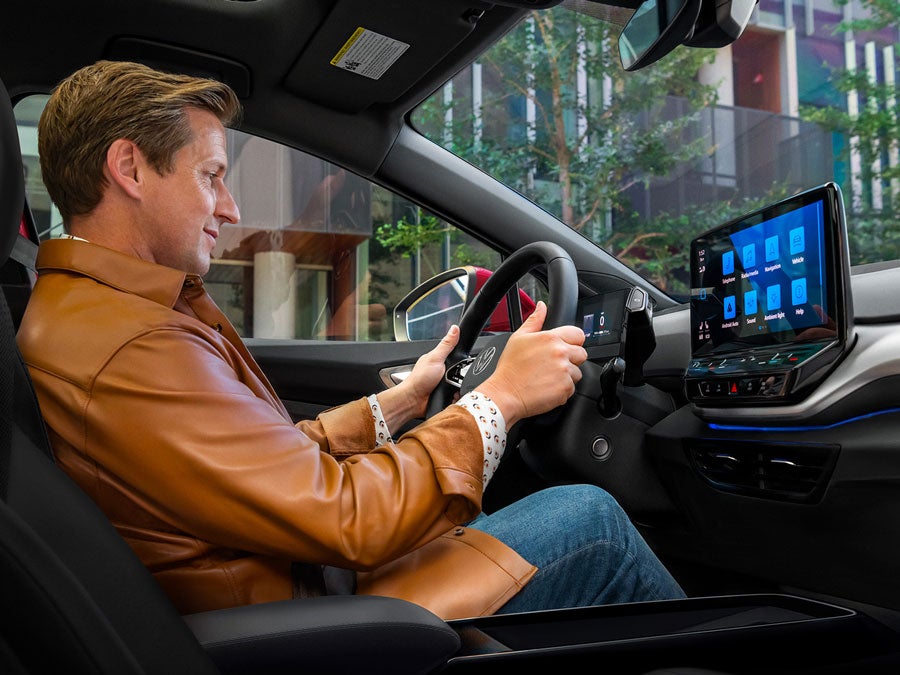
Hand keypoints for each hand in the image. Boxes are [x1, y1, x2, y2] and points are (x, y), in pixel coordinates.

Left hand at [401, 324, 459, 416]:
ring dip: (459, 387)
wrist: (413, 401)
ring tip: (451, 388)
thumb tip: (454, 328)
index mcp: (438, 359)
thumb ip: (446, 344)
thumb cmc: (419, 379)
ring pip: (461, 383)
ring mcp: (443, 383)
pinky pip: (458, 394)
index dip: (461, 357)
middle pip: (461, 370)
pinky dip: (457, 395)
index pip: (456, 354)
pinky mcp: (445, 395)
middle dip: (461, 375)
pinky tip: (451, 395)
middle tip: (452, 377)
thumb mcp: (435, 358)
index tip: (462, 360)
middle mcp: (441, 371)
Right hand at [477, 301, 586, 426]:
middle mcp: (560, 353)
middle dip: (571, 359)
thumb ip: (534, 320)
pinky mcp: (565, 388)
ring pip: (577, 372)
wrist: (505, 393)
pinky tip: (548, 387)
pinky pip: (572, 388)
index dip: (572, 341)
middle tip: (553, 365)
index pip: (578, 334)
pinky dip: (562, 390)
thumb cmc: (510, 368)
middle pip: (581, 354)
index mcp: (551, 338)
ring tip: (548, 377)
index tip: (565, 348)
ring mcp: (564, 371)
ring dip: (567, 376)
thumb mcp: (518, 338)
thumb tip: (542, 307)